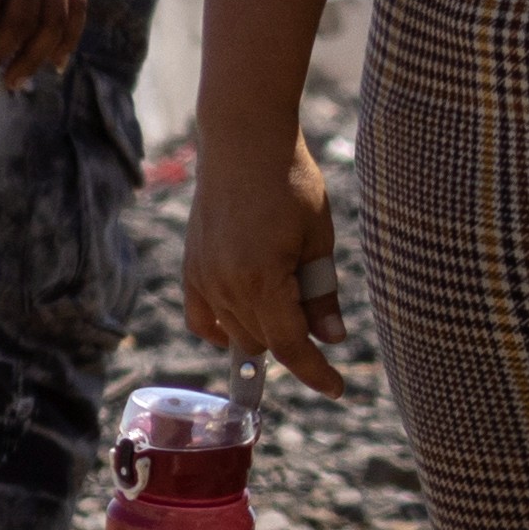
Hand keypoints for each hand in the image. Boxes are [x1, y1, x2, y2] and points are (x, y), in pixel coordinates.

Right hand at [183, 134, 348, 397]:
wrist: (244, 140)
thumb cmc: (290, 182)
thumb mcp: (317, 237)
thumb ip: (320, 293)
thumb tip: (330, 340)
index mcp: (261, 279)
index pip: (289, 346)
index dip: (315, 372)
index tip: (336, 388)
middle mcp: (225, 285)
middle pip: (263, 343)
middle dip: (294, 343)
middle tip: (319, 318)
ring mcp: (202, 277)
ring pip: (236, 333)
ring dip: (264, 332)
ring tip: (288, 296)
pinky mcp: (191, 267)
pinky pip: (203, 318)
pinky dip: (224, 329)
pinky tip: (245, 323)